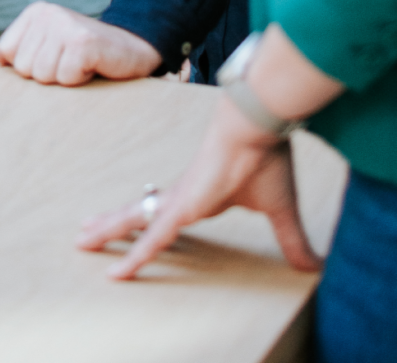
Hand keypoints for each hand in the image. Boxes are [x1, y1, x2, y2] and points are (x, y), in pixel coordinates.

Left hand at [0, 3, 161, 83]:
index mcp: (35, 13)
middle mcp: (47, 14)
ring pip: (43, 76)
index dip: (29, 67)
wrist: (132, 48)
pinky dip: (81, 80)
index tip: (53, 58)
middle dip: (48, 74)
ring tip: (81, 64)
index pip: (6, 53)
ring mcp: (65, 25)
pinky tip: (93, 66)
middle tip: (70, 62)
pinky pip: (66, 78)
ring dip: (65, 78)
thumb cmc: (88, 53)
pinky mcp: (83, 42)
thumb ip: (21, 49)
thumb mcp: (51, 46)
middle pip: (24, 69)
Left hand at [77, 97, 320, 278]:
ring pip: (134, 221)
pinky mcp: (183, 207)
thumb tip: (314, 267)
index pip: (167, 213)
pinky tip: (117, 271)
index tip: (135, 229)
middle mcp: (182, 197)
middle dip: (113, 224)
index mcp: (200, 196)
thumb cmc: (266, 157)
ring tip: (81, 239)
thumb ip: (292, 241)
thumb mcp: (280, 211)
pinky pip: (153, 238)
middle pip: (139, 213)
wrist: (256, 124)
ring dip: (109, 232)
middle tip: (87, 232)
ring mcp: (179, 201)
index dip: (150, 223)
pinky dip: (136, 257)